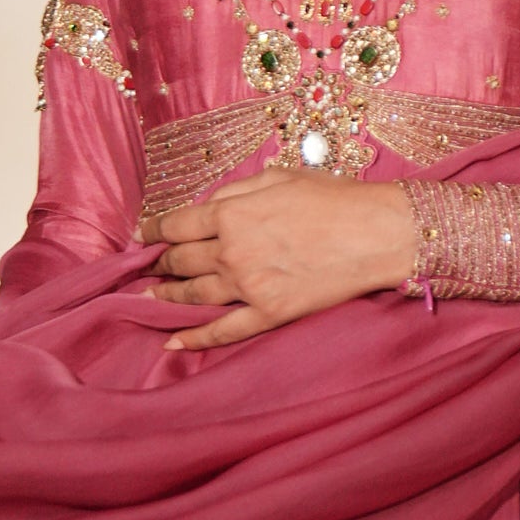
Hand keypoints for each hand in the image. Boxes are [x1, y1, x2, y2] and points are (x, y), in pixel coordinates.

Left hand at [141, 169, 421, 351]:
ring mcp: (248, 286)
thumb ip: (238, 190)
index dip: (153, 229)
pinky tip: (172, 343)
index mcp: (233, 212)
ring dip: (167, 296)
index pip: (176, 224)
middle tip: (147, 266)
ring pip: (193, 295)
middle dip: (160, 262)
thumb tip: (210, 205)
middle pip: (181, 260)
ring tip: (150, 296)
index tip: (141, 234)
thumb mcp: (281, 176)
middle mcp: (232, 250)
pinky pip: (223, 331)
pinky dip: (195, 339)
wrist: (378, 233)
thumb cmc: (335, 198)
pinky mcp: (269, 313)